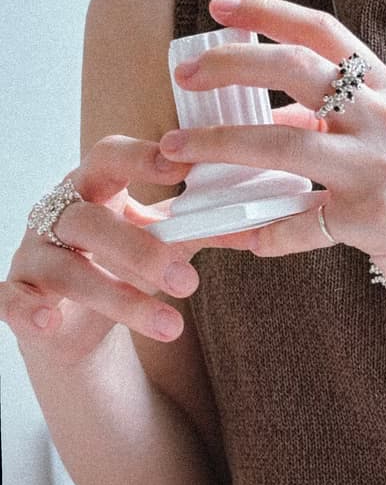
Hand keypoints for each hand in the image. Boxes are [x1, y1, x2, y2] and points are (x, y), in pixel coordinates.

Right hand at [1, 135, 252, 363]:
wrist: (73, 316)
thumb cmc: (121, 260)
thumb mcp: (164, 240)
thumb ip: (204, 228)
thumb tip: (262, 226)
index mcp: (95, 186)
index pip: (110, 157)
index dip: (140, 158)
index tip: (180, 166)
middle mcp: (58, 212)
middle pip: (91, 220)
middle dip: (141, 251)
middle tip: (189, 283)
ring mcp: (34, 252)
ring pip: (67, 270)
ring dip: (118, 299)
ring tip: (171, 327)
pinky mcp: (17, 292)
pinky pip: (12, 298)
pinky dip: (28, 309)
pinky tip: (51, 322)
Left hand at [161, 0, 385, 319]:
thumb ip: (343, 126)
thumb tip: (276, 120)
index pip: (325, 33)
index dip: (267, 12)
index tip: (220, 7)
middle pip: (295, 71)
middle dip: (228, 66)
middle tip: (184, 75)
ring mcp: (383, 169)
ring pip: (280, 144)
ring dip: (217, 147)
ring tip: (176, 153)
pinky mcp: (374, 221)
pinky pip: (298, 223)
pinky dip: (260, 232)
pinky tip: (240, 239)